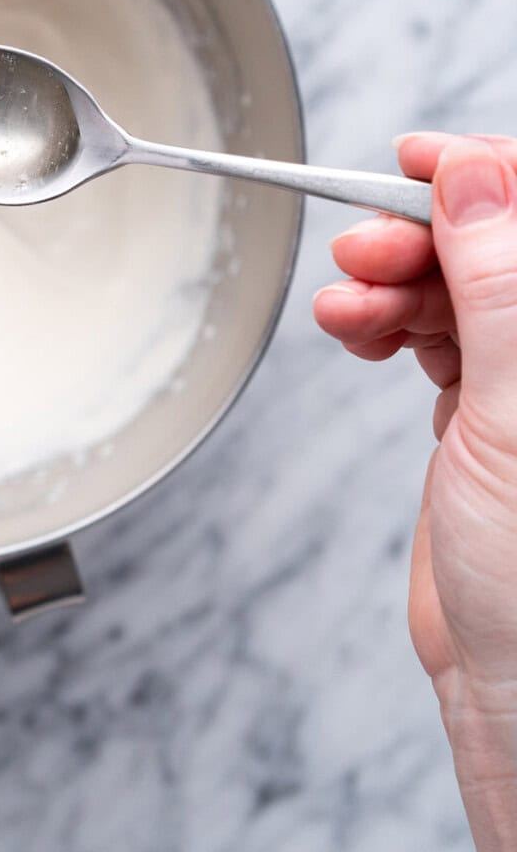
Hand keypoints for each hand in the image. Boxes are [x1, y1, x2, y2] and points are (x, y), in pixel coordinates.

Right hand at [313, 133, 516, 851]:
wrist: (512, 690)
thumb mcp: (516, 411)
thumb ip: (502, 285)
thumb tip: (478, 178)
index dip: (488, 176)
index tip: (420, 161)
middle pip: (498, 246)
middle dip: (426, 233)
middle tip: (367, 250)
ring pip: (459, 285)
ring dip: (395, 280)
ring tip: (351, 304)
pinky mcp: (485, 415)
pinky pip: (434, 334)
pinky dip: (387, 322)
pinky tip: (357, 329)